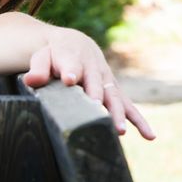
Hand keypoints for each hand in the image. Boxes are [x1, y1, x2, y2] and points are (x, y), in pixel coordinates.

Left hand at [22, 28, 155, 140]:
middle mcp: (93, 70)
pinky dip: (138, 120)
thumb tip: (31, 80)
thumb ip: (38, 68)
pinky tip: (149, 136)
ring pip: (114, 97)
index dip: (70, 71)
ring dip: (117, 114)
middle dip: (96, 97)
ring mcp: (105, 81)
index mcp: (72, 58)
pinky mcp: (113, 91)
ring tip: (119, 131)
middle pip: (95, 84)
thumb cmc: (54, 55)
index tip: (69, 79)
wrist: (74, 45)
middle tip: (95, 111)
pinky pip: (127, 106)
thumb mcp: (42, 57)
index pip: (71, 65)